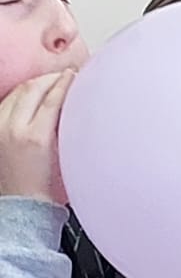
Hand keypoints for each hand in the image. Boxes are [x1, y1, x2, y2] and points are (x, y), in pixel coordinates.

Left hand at [0, 71, 73, 203]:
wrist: (23, 202)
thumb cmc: (48, 184)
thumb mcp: (64, 153)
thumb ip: (66, 124)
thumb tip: (73, 100)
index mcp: (36, 137)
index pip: (53, 98)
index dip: (66, 82)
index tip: (75, 75)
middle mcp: (13, 129)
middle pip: (32, 88)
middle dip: (50, 78)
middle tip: (65, 76)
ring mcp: (0, 128)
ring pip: (17, 92)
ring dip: (35, 83)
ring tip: (49, 82)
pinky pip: (6, 102)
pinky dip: (21, 94)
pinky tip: (31, 95)